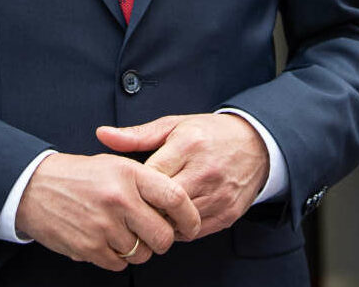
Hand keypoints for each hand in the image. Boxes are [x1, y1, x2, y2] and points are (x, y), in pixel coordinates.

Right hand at [15, 152, 201, 270]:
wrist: (33, 187)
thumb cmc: (80, 176)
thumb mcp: (114, 164)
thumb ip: (147, 183)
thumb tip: (179, 210)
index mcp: (129, 173)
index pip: (175, 198)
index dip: (190, 217)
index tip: (191, 226)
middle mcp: (119, 198)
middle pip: (163, 235)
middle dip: (163, 240)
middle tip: (153, 234)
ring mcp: (103, 225)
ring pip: (142, 253)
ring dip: (137, 250)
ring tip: (120, 233)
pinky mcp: (89, 247)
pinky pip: (119, 264)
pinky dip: (116, 258)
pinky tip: (104, 240)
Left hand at [95, 113, 267, 238]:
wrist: (256, 145)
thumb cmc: (209, 134)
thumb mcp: (173, 126)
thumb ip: (136, 135)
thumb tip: (101, 135)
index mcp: (187, 146)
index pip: (148, 178)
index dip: (134, 188)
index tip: (127, 188)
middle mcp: (204, 172)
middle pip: (162, 204)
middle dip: (146, 208)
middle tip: (136, 205)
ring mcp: (218, 196)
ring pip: (177, 223)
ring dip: (163, 221)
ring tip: (155, 211)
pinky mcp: (228, 214)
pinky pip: (195, 232)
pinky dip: (181, 228)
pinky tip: (175, 216)